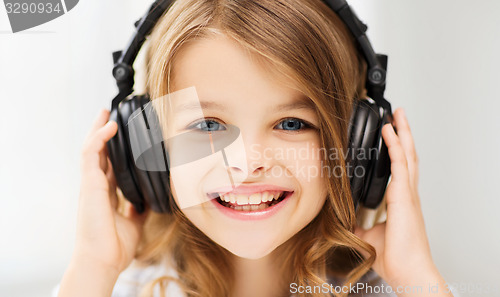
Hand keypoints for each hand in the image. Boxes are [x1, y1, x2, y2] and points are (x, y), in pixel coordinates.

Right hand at [73, 109, 147, 274]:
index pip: (108, 164)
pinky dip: (100, 137)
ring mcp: (91, 184)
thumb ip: (139, 208)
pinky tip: (110, 126)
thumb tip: (150, 200)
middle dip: (102, 133)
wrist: (104, 260)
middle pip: (97, 152)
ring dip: (98, 129)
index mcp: (106, 194)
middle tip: (110, 115)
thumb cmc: (114, 245)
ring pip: (91, 148)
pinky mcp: (89, 184)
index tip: (121, 135)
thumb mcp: (134, 222)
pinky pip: (90, 154)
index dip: (113, 149)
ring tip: (107, 112)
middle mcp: (96, 186)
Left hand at [354, 109, 449, 293]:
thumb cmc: (395, 257)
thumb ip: (357, 223)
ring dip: (402, 133)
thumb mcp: (367, 234)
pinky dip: (395, 146)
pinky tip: (390, 132)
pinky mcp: (405, 197)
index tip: (392, 132)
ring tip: (398, 114)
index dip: (398, 149)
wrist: (406, 271)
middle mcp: (407, 194)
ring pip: (408, 155)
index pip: (401, 168)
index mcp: (401, 200)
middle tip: (398, 115)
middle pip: (408, 156)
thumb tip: (343, 218)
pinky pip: (400, 165)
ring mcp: (408, 194)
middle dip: (404, 134)